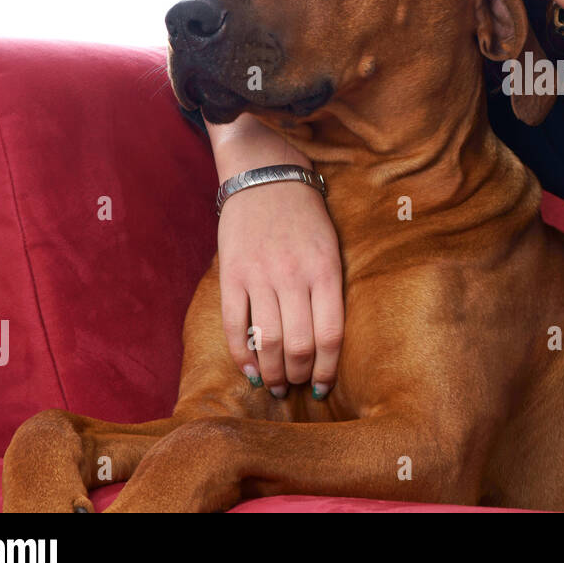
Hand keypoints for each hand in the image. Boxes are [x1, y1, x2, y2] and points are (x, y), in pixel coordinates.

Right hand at [205, 113, 343, 399]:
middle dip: (297, 375)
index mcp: (325, 270)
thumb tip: (325, 342)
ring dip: (270, 372)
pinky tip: (248, 369)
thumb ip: (330, 289)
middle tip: (294, 387)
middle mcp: (294, 276)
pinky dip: (241, 354)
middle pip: (298, 345)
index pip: (331, 334)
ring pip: (267, 340)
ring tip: (273, 385)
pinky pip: (235, 325)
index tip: (322, 386)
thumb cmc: (306, 216)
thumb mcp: (331, 247)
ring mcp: (260, 276)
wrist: (266, 175)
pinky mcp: (232, 274)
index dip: (326, 368)